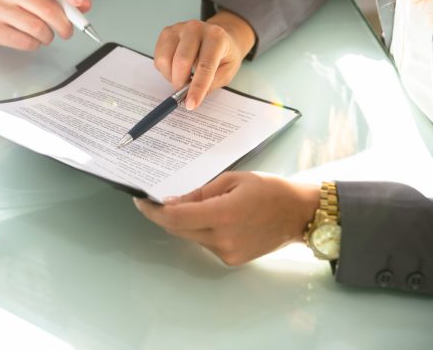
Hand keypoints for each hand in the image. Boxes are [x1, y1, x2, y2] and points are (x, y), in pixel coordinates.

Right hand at [0, 0, 90, 49]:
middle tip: (68, 31)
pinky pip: (25, 42)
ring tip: (45, 35)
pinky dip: (34, 44)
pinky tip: (30, 39)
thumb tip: (82, 6)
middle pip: (47, 8)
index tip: (82, 4)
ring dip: (48, 36)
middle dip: (64, 24)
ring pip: (38, 28)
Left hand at [134, 172, 319, 265]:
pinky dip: (201, 230)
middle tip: (156, 200)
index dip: (153, 211)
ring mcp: (227, 253)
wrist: (299, 214)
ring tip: (196, 204)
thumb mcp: (232, 180)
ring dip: (185, 222)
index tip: (141, 201)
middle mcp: (222, 239)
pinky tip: (214, 217)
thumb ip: (200, 193)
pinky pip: (205, 243)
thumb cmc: (268, 190)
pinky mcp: (232, 260)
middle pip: (179, 229)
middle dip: (165, 215)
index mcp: (222, 215)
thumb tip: (172, 202)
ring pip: (191, 237)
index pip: (175, 217)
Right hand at [154, 11, 255, 109]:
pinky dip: (165, 70)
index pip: (205, 66)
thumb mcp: (227, 72)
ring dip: (171, 77)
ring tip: (182, 78)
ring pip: (165, 60)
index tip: (191, 104)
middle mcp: (196, 28)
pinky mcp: (167, 33)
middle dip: (180, 83)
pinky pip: (158, 58)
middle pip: (181, 61)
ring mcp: (179, 28)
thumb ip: (210, 84)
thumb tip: (189, 96)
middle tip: (184, 92)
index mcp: (216, 37)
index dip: (197, 88)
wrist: (220, 35)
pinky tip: (176, 70)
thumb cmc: (224, 55)